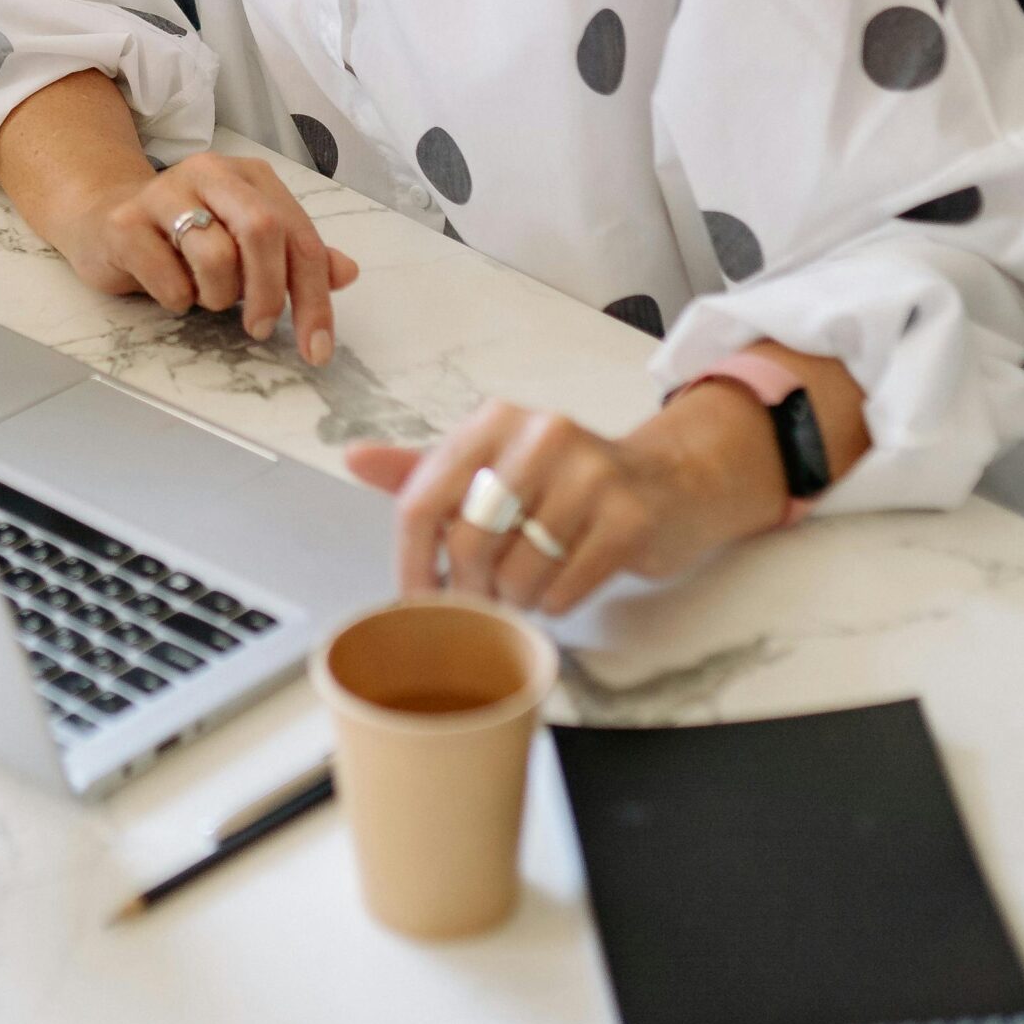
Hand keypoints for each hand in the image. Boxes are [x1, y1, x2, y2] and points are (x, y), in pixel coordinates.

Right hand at [51, 150, 357, 366]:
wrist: (102, 219)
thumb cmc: (184, 237)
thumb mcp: (244, 243)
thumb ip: (294, 256)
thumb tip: (347, 272)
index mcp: (249, 177)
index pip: (299, 236)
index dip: (315, 297)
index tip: (319, 349)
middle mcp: (210, 173)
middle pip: (262, 230)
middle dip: (270, 292)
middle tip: (261, 328)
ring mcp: (163, 193)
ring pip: (215, 256)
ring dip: (217, 296)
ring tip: (202, 295)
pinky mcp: (125, 222)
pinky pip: (168, 279)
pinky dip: (176, 300)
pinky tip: (166, 288)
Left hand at [346, 381, 790, 617]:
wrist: (670, 482)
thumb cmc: (567, 481)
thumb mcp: (492, 464)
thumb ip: (423, 469)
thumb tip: (353, 458)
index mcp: (494, 421)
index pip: (422, 500)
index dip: (410, 563)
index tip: (414, 600)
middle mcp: (540, 434)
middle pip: (468, 542)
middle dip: (469, 589)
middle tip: (482, 600)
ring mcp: (590, 473)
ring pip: (517, 572)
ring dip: (516, 599)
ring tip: (528, 586)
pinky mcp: (629, 517)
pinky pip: (564, 587)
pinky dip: (556, 602)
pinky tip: (564, 584)